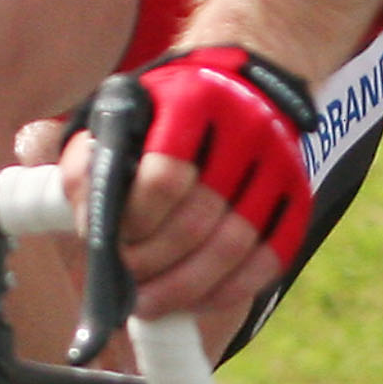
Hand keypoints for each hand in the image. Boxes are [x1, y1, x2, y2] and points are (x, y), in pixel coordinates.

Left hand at [59, 45, 317, 324]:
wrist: (246, 79)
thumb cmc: (166, 109)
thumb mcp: (121, 112)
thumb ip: (90, 160)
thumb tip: (83, 220)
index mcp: (193, 100)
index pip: (163, 178)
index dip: (132, 225)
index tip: (112, 245)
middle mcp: (246, 127)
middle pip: (198, 222)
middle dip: (153, 266)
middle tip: (127, 289)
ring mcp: (280, 163)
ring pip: (234, 247)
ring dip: (187, 288)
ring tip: (152, 304)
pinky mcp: (299, 194)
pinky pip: (270, 257)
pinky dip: (231, 288)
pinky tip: (198, 298)